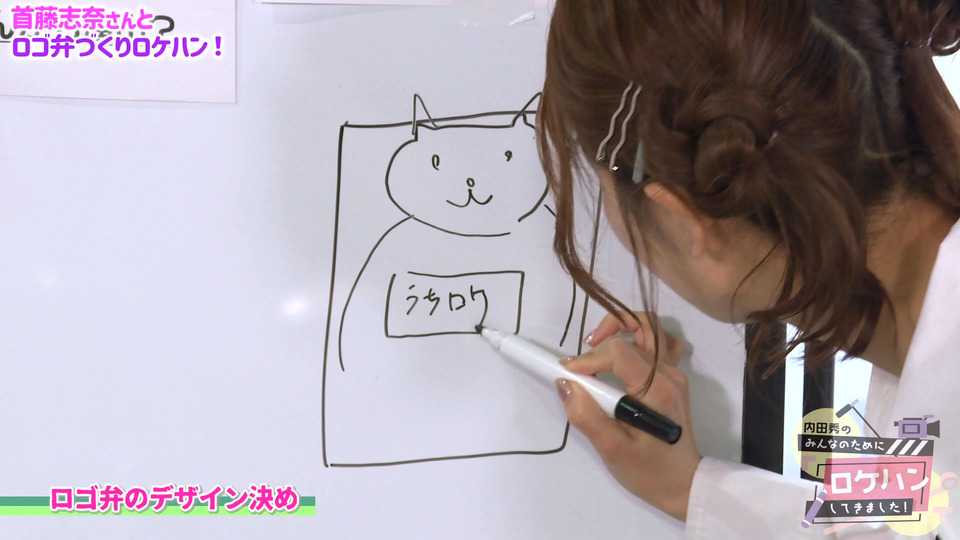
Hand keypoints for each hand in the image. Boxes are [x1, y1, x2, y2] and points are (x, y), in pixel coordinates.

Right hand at [557, 311, 701, 521]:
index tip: (568, 374)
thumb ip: (586, 415)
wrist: (683, 485)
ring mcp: (675, 373)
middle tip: (580, 363)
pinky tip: (622, 353)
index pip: (619, 352)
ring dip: (621, 328)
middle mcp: (670, 374)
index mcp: (657, 390)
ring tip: (598, 347)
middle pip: (636, 330)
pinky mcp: (672, 378)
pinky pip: (658, 342)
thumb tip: (565, 384)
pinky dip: (637, 338)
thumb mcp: (612, 450)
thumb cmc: (649, 471)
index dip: (588, 358)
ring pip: (650, 328)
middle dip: (602, 339)